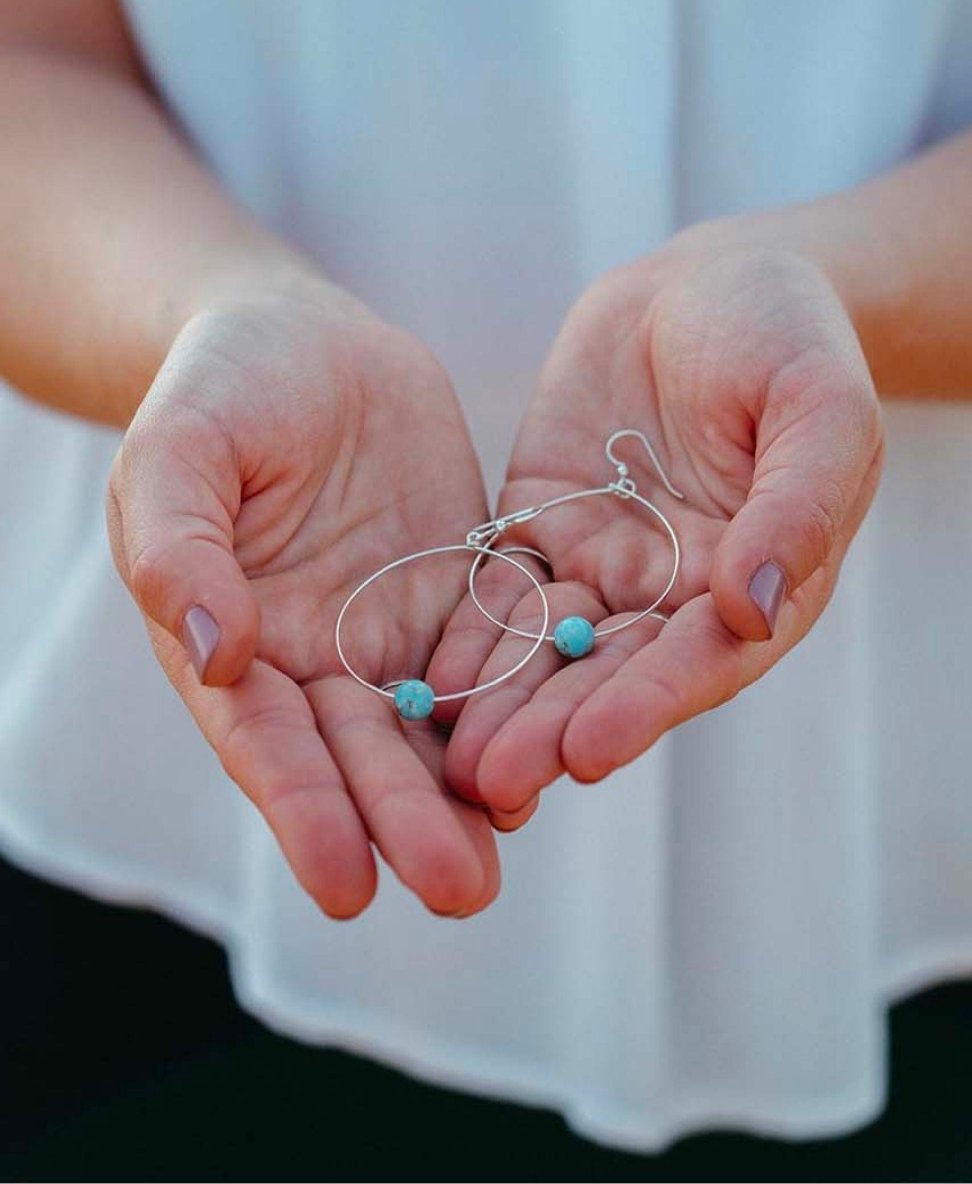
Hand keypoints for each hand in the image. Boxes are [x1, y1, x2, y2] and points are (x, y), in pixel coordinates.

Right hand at [107, 278, 499, 917]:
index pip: (266, 740)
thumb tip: (213, 652)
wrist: (305, 342)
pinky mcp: (459, 594)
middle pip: (362, 756)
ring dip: (468, 794)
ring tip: (506, 856)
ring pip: (433, 727)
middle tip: (462, 892)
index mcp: (235, 641)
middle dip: (407, 824)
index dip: (304, 810)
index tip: (346, 885)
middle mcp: (314, 660)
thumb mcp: (181, 455)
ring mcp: (392, 632)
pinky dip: (517, 706)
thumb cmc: (219, 390)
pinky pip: (494, 656)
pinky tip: (553, 754)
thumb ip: (180, 549)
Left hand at [430, 238, 883, 817]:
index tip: (589, 753)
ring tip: (453, 762)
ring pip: (547, 649)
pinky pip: (499, 591)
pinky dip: (470, 638)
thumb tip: (755, 606)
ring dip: (503, 705)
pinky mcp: (540, 531)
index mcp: (756, 585)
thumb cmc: (787, 337)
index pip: (699, 659)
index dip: (646, 705)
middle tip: (496, 783)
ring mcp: (602, 567)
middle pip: (611, 675)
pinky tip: (428, 686)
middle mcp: (674, 596)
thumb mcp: (818, 407)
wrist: (708, 284)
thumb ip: (797, 504)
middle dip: (553, 729)